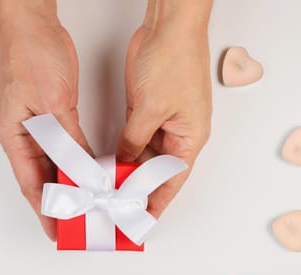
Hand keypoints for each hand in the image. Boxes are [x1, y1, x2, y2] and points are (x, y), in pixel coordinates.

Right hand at [0, 1, 91, 239]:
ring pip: (54, 166)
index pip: (31, 186)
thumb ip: (68, 141)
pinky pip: (63, 148)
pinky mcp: (49, 115)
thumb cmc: (31, 55)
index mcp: (14, 137)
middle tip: (80, 225)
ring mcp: (35, 126)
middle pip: (41, 180)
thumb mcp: (54, 104)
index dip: (45, 212)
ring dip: (69, 185)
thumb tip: (83, 172)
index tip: (58, 234)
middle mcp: (22, 136)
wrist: (32, 21)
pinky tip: (88, 173)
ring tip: (88, 205)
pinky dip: (75, 163)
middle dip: (60, 205)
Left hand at [117, 0, 212, 218]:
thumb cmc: (175, 61)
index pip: (172, 180)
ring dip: (129, 169)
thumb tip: (123, 160)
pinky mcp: (147, 109)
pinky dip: (124, 150)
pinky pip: (136, 137)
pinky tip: (111, 161)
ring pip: (144, 155)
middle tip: (117, 206)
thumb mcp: (151, 108)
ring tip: (109, 188)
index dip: (158, 202)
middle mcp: (179, 132)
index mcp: (191, 137)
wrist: (168, 27)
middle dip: (138, 187)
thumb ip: (135, 139)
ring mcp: (163, 120)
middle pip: (157, 170)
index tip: (143, 220)